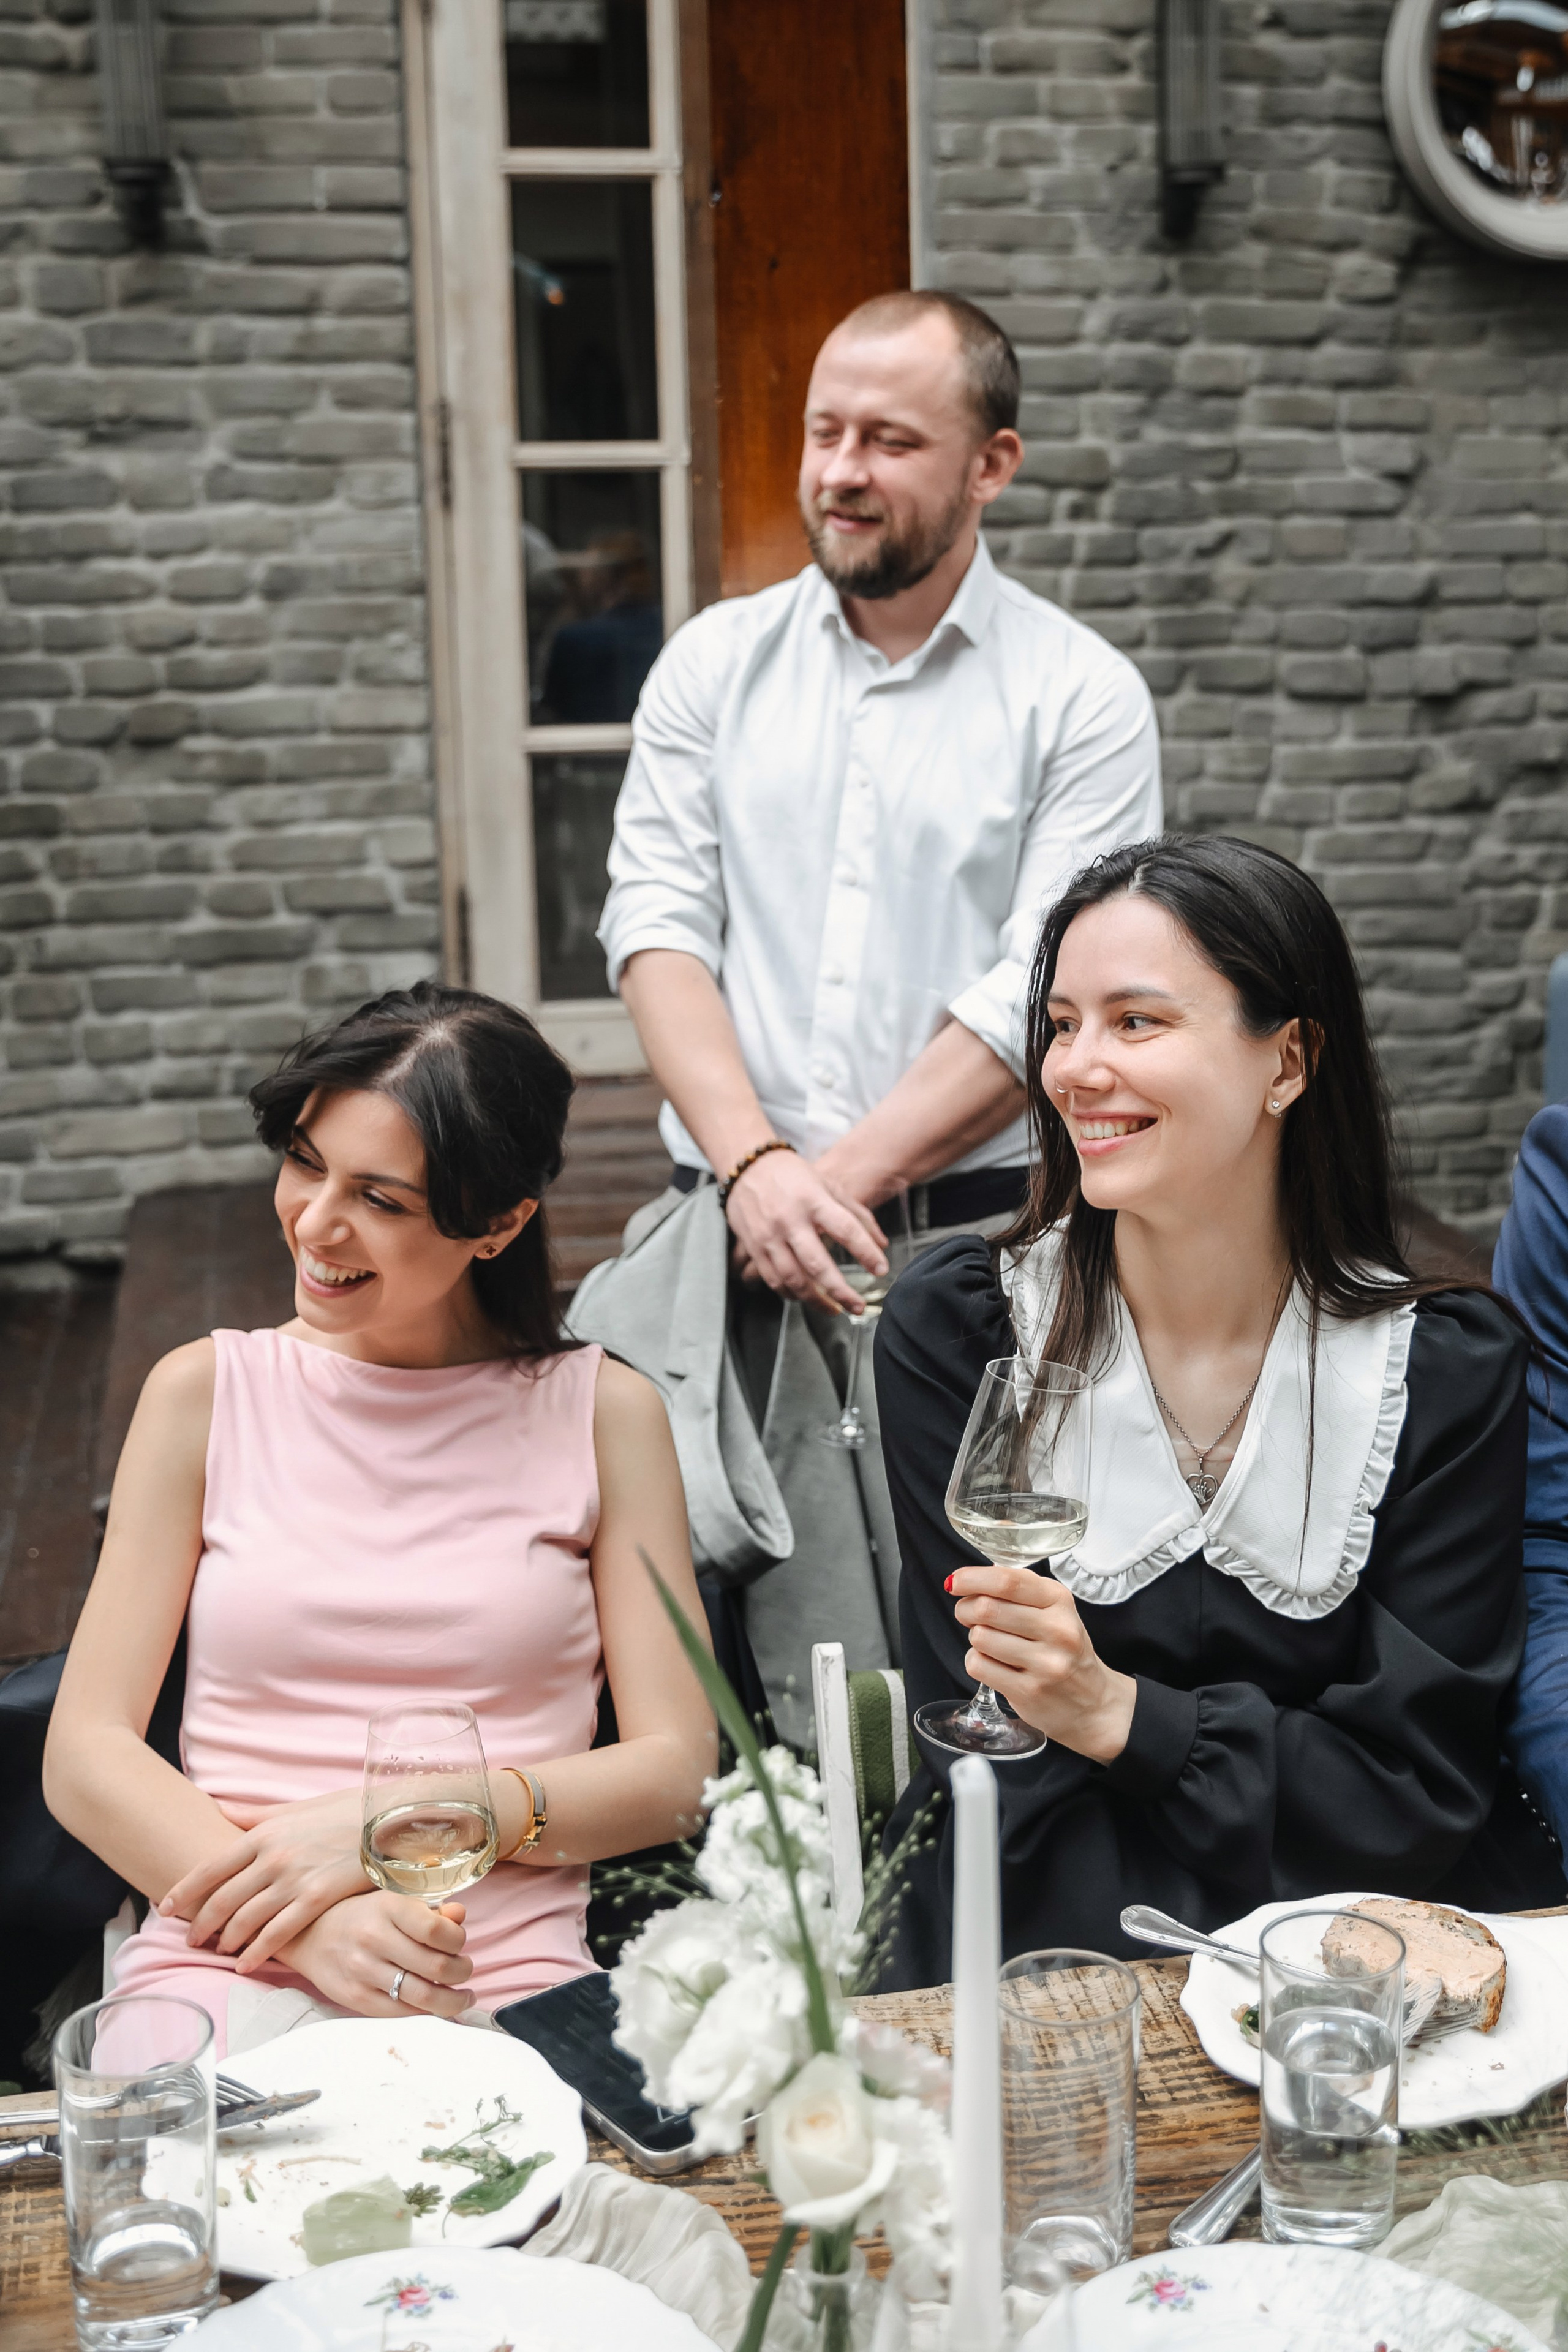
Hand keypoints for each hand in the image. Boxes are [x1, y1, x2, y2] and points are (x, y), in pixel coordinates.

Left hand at [157, 1788, 368, 1970]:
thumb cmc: (342, 1810)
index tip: (166, 1908)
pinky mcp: (316, 1898)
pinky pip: (278, 1932)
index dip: (184, 1891)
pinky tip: (245, 1964)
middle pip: (223, 1899)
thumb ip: (253, 1815)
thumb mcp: (293, 1808)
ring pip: (246, 1919)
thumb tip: (217, 1807)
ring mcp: (293, 1879)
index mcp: (263, 1834)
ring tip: (218, 1951)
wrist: (387, 1818)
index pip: (211, 1867)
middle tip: (190, 1939)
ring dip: (226, 1940)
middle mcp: (272, 1858)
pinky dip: (257, 1952)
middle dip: (201, 1923)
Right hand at [280, 1893, 473, 2019]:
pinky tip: (436, 2007)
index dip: (459, 1940)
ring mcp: (363, 1972)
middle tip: (466, 1970)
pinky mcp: (356, 1998)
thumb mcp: (393, 1898)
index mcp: (388, 1908)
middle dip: (462, 1972)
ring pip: (423, 1997)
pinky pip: (401, 2014)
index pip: (437, 1931)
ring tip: (462, 1996)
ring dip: (453, 2001)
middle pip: (437, 1967)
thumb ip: (430, 1908)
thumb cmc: (361, 1914)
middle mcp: (375, 1939)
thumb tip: (459, 1917)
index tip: (460, 1942)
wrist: (309, 1935)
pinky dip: (426, 2014)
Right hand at [724, 1150, 885, 1309]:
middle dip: (840, 1291)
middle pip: (817, 1265)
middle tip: (858, 1307)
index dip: (867, 1253)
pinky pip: (773, 1280)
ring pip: (793, 1279)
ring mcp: (769, 1236)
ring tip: (835, 1309)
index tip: (881, 1270)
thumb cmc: (793, 1175)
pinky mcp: (753, 1247)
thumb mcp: (829, 1185)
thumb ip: (857, 1214)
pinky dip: (791, 1294)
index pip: (846, 1230)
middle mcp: (790, 1220)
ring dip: (816, 1301)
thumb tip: (883, 1243)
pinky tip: (806, 1297)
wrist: (747, 1166)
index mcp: (814, 1200)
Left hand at [949, 1564, 1136, 1762]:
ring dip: (975, 1638)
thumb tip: (968, 1579)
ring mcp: (1045, 1663)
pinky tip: (994, 1663)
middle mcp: (1057, 1630)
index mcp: (1060, 1600)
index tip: (955, 1582)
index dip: (973, 1579)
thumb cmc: (1064, 1649)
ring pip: (979, 1637)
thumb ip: (1017, 1590)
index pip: (1008, 1581)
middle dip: (966, 1609)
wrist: (1092, 1702)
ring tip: (991, 1643)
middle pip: (987, 1608)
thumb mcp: (1054, 1610)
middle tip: (969, 1615)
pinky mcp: (1029, 1691)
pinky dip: (976, 1661)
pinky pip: (979, 1666)